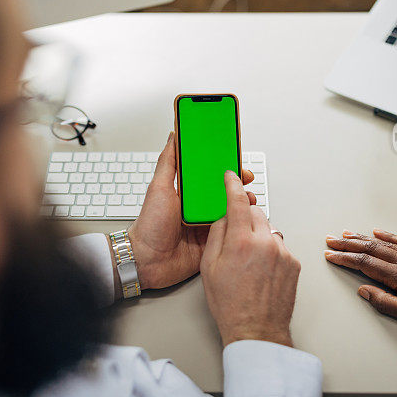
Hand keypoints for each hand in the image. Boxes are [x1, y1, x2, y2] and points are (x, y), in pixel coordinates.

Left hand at [128, 133, 254, 289]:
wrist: (147, 261)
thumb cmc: (149, 225)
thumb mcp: (158, 188)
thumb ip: (168, 162)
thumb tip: (173, 135)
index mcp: (188, 194)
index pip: (210, 176)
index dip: (224, 168)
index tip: (236, 160)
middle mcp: (199, 208)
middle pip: (225, 193)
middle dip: (239, 185)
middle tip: (247, 181)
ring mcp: (206, 226)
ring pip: (231, 212)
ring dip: (243, 205)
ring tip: (249, 200)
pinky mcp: (212, 243)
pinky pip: (230, 233)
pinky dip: (239, 226)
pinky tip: (245, 221)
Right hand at [201, 171, 300, 346]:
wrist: (256, 330)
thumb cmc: (231, 305)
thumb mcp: (209, 267)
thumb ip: (216, 235)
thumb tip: (223, 217)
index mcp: (241, 241)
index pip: (238, 201)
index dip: (233, 185)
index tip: (231, 176)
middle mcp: (265, 242)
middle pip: (256, 213)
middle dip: (245, 218)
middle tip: (235, 238)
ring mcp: (282, 252)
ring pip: (268, 229)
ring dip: (258, 236)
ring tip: (248, 262)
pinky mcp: (294, 262)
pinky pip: (279, 246)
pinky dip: (270, 251)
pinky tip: (261, 270)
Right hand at [324, 229, 396, 332]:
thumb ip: (385, 302)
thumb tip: (363, 290)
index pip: (364, 264)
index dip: (344, 258)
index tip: (329, 255)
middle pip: (369, 248)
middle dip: (347, 244)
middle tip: (330, 240)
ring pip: (383, 243)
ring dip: (362, 237)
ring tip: (346, 233)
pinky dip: (387, 235)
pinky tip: (378, 232)